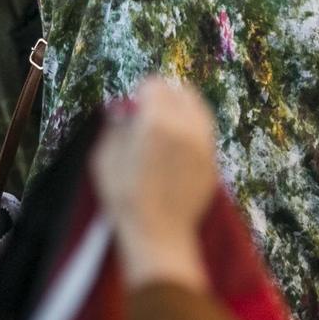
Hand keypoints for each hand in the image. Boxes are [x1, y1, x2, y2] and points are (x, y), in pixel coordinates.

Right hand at [91, 78, 220, 291]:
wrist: (158, 234)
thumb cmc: (125, 198)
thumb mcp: (104, 159)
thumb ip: (113, 128)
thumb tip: (122, 113)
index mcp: (157, 122)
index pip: (155, 85)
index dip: (141, 93)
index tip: (134, 106)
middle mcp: (186, 128)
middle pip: (182, 92)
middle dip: (164, 97)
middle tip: (150, 112)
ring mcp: (204, 145)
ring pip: (199, 110)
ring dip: (182, 110)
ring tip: (166, 126)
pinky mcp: (213, 162)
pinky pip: (205, 134)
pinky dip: (192, 131)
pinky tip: (177, 147)